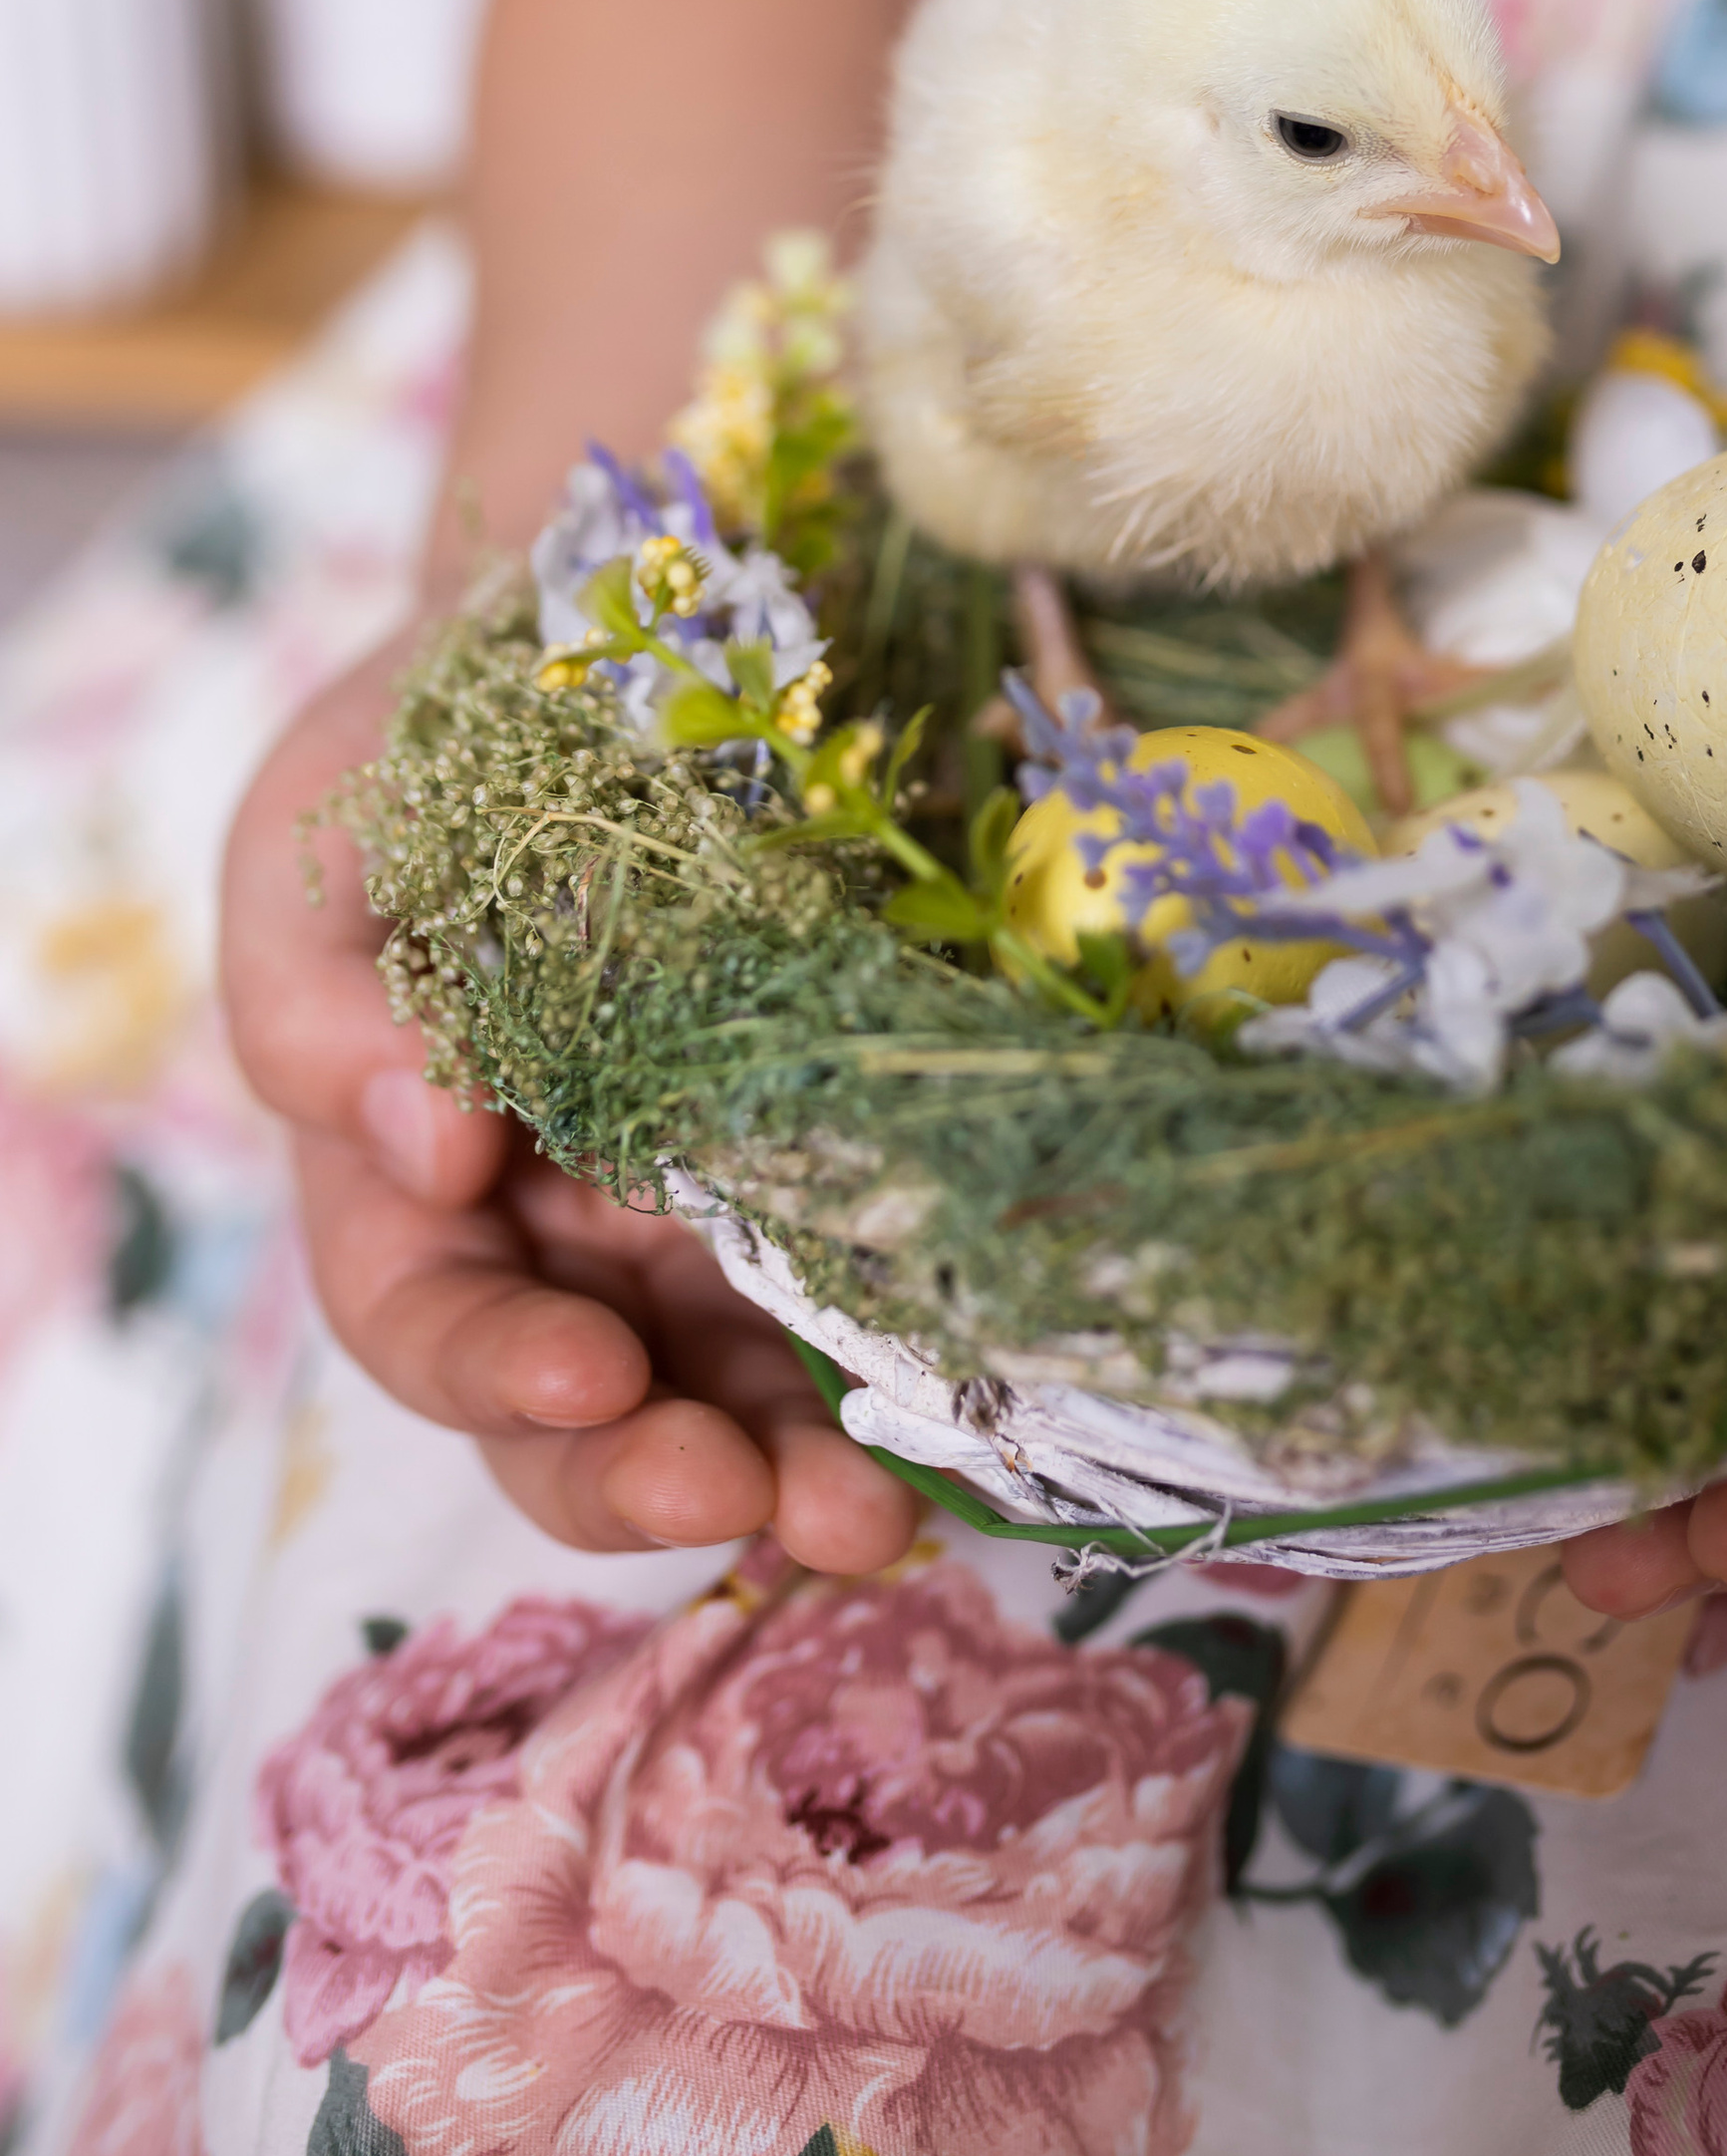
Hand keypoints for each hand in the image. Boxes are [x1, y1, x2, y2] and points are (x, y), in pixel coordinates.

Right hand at [220, 631, 921, 1573]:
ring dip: (797, 1475)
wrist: (608, 640)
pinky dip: (913, 1380)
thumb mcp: (322, 836)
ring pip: (737, 1396)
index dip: (491, 1367)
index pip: (425, 1316)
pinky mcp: (838, 1173)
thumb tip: (426, 1133)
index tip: (583, 1368)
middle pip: (582, 1414)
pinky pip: (870, 1305)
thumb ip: (323, 993)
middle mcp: (556, 1237)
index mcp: (412, 1176)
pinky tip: (976, 1423)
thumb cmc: (428, 755)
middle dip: (650, 1472)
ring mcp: (706, 1221)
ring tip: (873, 1515)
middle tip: (733, 1487)